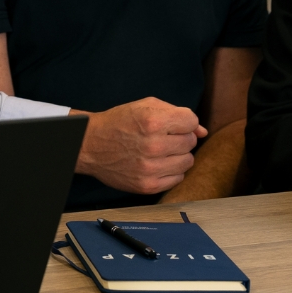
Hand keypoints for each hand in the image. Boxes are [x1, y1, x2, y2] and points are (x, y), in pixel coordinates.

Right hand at [76, 98, 206, 194]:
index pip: (191, 121)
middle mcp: (153, 145)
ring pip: (188, 161)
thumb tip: (202, 130)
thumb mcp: (145, 107)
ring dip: (178, 155)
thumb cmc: (118, 123)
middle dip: (180, 137)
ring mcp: (150, 168)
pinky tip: (158, 163)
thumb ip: (176, 113)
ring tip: (161, 151)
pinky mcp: (148, 185)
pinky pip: (178, 178)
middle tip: (163, 137)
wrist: (90, 145)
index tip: (172, 124)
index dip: (183, 121)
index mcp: (152, 121)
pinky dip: (171, 171)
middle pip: (190, 142)